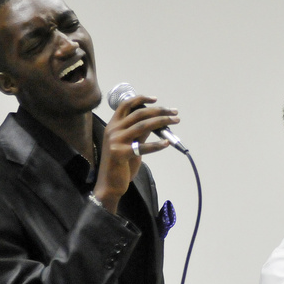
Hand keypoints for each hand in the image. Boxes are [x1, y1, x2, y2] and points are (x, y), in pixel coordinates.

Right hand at [93, 94, 179, 212]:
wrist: (109, 184)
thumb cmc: (121, 164)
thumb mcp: (130, 144)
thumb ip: (139, 133)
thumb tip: (156, 121)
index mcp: (113, 125)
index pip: (126, 105)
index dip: (141, 99)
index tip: (156, 99)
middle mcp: (112, 130)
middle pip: (139, 113)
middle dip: (159, 111)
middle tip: (174, 113)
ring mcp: (115, 141)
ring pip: (142, 126)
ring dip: (161, 122)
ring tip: (174, 122)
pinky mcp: (120, 154)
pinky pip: (142, 147)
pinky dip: (156, 145)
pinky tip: (166, 144)